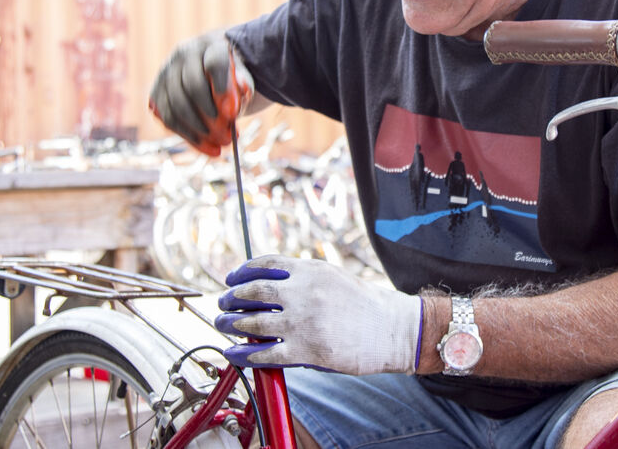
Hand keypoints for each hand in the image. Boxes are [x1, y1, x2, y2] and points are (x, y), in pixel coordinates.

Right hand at [149, 33, 252, 156]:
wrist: (212, 69)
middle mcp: (183, 54)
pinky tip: (207, 147)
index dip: (223, 89)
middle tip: (229, 137)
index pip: (214, 64)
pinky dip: (188, 137)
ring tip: (221, 145)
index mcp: (210, 44)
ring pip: (176, 106)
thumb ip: (243, 82)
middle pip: (193, 87)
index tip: (233, 114)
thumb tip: (240, 93)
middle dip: (211, 117)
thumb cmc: (232, 74)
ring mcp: (166, 73)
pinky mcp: (156, 92)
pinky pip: (167, 119)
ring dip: (199, 131)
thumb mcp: (244, 76)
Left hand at [215, 255, 421, 374]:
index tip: (231, 278)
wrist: (395, 331)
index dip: (242, 271)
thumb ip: (305, 280)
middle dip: (231, 298)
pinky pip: (263, 352)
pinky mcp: (306, 351)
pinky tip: (234, 352)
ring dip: (231, 323)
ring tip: (223, 324)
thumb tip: (272, 288)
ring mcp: (303, 323)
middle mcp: (304, 293)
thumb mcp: (335, 279)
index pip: (266, 264)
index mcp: (312, 271)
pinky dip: (243, 353)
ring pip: (252, 322)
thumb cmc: (369, 307)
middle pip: (252, 292)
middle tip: (222, 303)